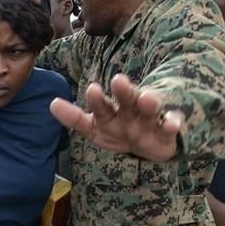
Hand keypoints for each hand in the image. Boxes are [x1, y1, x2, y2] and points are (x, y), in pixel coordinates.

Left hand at [50, 74, 183, 161]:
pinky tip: (173, 124)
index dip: (97, 100)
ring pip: (149, 110)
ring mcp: (149, 121)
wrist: (151, 144)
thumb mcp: (96, 128)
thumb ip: (75, 118)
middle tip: (119, 81)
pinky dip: (173, 125)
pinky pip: (171, 128)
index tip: (91, 89)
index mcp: (112, 112)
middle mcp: (130, 112)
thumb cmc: (120, 131)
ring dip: (148, 103)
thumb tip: (51, 103)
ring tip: (146, 97)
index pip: (102, 106)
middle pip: (127, 100)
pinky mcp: (166, 133)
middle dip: (123, 92)